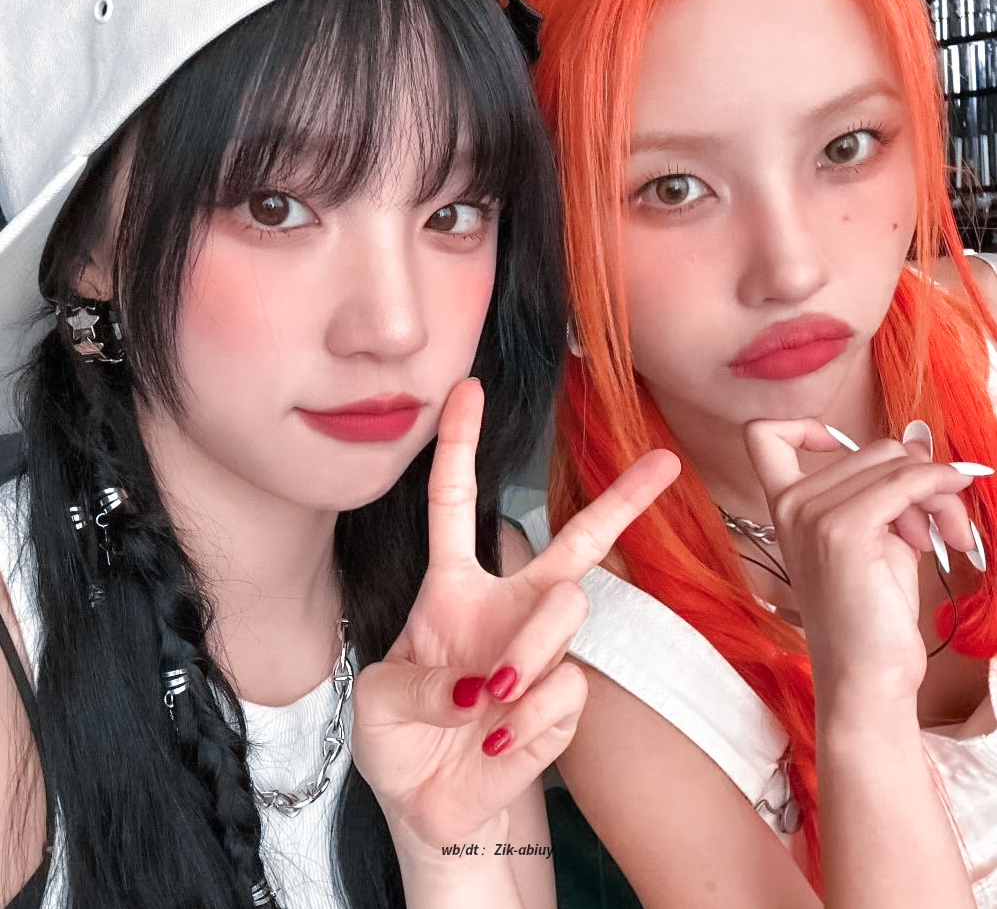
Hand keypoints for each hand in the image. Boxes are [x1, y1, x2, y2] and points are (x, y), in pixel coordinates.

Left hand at [351, 377, 679, 850]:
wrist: (427, 806)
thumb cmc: (396, 740)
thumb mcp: (376, 701)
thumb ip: (419, 681)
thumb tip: (482, 683)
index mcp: (450, 589)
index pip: (455, 501)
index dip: (460, 445)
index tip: (467, 388)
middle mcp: (507, 608)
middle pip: (575, 541)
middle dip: (621, 499)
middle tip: (666, 463)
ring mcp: (541, 653)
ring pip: (568, 610)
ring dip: (528, 651)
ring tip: (491, 698)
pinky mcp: (563, 703)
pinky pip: (566, 689)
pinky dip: (528, 722)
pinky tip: (500, 743)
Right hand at [744, 419, 976, 705]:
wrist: (865, 674)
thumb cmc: (869, 615)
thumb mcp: (875, 539)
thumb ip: (888, 490)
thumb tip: (919, 439)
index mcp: (785, 505)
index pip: (765, 436)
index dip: (805, 426)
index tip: (846, 450)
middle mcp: (790, 504)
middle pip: (871, 449)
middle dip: (919, 475)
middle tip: (941, 521)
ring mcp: (812, 515)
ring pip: (894, 462)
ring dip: (938, 492)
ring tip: (946, 536)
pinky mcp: (842, 530)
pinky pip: (906, 482)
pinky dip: (940, 489)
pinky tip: (951, 527)